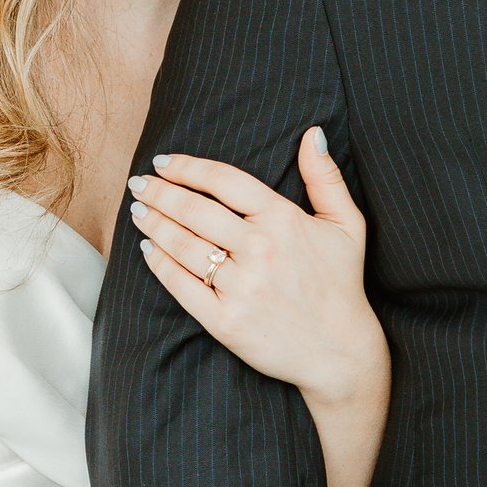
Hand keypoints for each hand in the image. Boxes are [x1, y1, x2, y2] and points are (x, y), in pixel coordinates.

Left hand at [128, 127, 384, 410]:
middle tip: (138, 184)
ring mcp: (241, 287)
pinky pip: (181, 285)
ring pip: (183, 245)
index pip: (223, 181)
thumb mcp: (347, 224)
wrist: (340, 353)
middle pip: (194, 210)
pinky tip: (147, 249)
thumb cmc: (341, 283)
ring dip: (153, 224)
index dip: (187, 167)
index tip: (163, 161)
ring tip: (138, 210)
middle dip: (159, 192)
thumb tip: (313, 133)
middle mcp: (259, 250)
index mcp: (283, 220)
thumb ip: (325, 176)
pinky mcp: (225, 321)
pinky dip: (159, 264)